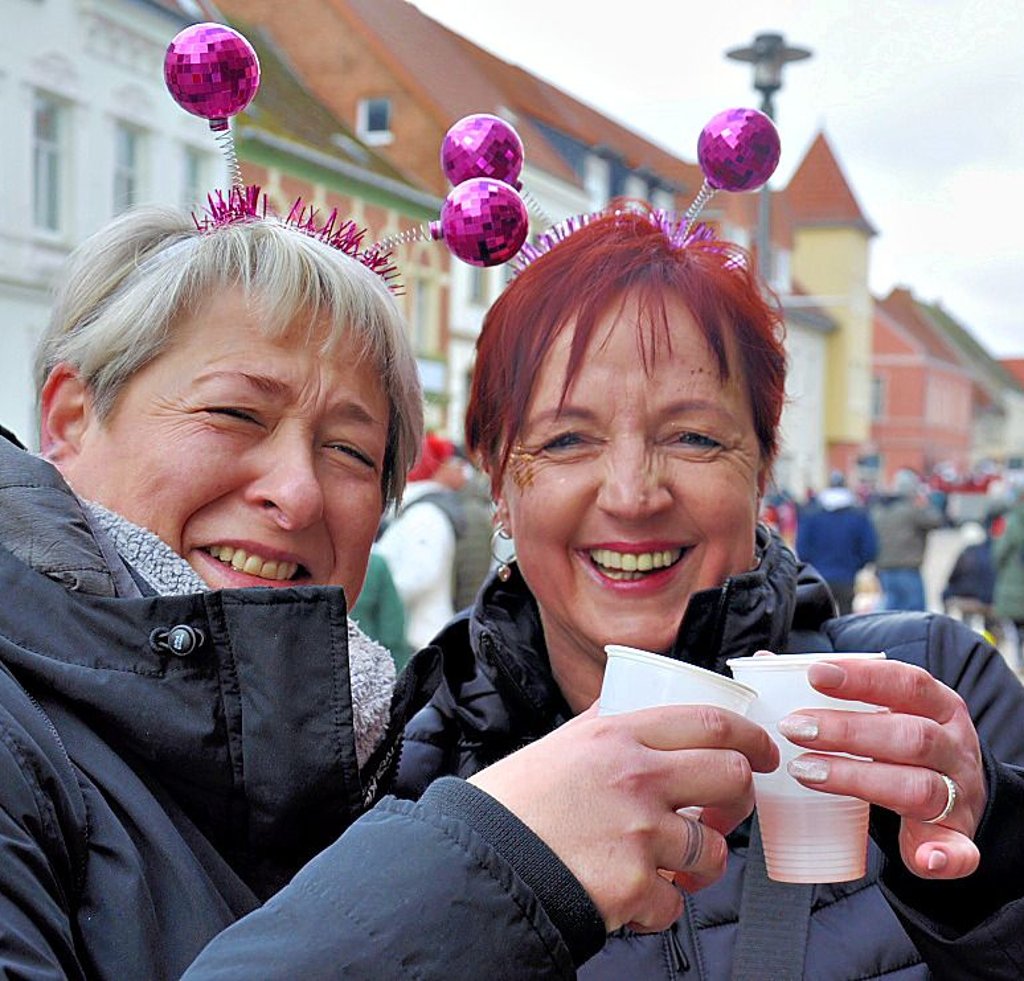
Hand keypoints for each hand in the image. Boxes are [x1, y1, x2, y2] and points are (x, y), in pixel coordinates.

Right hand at [468, 703, 777, 932]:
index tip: (761, 749)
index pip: (708, 721)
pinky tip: (630, 897)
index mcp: (617, 735)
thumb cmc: (512, 804)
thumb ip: (602, 726)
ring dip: (699, 865)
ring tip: (669, 867)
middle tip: (730, 810)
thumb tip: (626, 704)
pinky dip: (658, 908)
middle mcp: (636, 776)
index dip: (749, 735)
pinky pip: (674, 903)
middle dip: (741, 797)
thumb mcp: (559, 744)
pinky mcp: (636, 885)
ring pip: (713, 850)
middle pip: (730, 776)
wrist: (476, 861)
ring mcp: (640, 831)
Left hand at [778, 657, 984, 878]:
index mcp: (939, 706)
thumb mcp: (885, 709)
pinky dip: (946, 857)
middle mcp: (954, 747)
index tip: (815, 674)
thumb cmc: (903, 744)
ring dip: (858, 780)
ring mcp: (960, 793)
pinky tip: (924, 861)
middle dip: (848, 731)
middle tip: (794, 728)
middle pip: (911, 736)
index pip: (907, 683)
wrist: (959, 798)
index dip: (863, 677)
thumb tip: (766, 664)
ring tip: (804, 772)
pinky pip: (960, 851)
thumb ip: (834, 689)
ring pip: (918, 787)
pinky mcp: (958, 838)